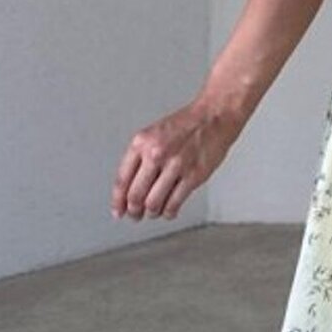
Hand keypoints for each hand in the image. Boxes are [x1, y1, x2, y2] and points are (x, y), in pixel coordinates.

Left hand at [111, 97, 239, 222]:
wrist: (213, 116)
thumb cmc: (185, 125)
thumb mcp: (153, 134)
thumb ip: (140, 158)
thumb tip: (129, 187)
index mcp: (141, 143)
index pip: (122, 179)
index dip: (118, 200)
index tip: (119, 210)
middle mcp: (156, 154)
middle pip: (135, 195)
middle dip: (134, 211)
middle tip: (135, 215)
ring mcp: (175, 165)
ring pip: (153, 203)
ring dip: (151, 213)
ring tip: (154, 212)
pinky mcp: (193, 176)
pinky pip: (174, 203)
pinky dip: (169, 212)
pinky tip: (169, 210)